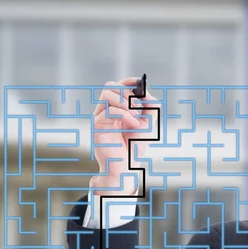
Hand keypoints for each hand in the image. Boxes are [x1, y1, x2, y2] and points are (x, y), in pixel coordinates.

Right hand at [90, 77, 158, 194]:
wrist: (125, 167)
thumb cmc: (133, 148)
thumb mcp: (147, 125)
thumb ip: (150, 109)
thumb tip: (148, 95)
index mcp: (116, 108)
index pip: (118, 86)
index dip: (128, 81)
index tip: (139, 82)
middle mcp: (106, 110)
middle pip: (109, 86)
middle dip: (126, 92)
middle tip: (138, 106)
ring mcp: (100, 117)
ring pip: (106, 95)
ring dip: (124, 101)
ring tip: (135, 115)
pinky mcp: (97, 126)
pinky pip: (109, 110)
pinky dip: (124, 114)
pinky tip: (134, 124)